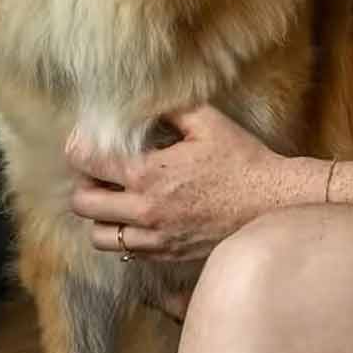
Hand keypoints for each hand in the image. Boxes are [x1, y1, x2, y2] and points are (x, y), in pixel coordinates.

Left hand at [65, 102, 313, 263]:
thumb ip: (169, 108)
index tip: (87, 138)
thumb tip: (141, 98)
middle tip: (101, 170)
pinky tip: (141, 214)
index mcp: (150, 174)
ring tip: (118, 197)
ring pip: (99, 235)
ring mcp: (155, 238)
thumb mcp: (208, 122)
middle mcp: (145, 211)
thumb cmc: (242, 160)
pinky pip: (126, 250)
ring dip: (101, 214)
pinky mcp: (166, 254)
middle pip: (82, 204)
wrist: (272, 204)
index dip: (80, 145)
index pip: (87, 161)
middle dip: (85, 183)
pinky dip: (124, 233)